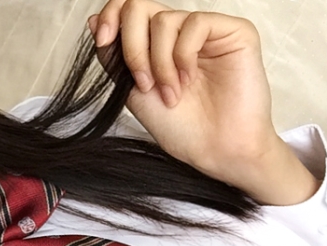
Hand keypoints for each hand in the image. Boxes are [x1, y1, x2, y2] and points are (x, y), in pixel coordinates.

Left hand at [89, 0, 319, 205]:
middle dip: (131, 46)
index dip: (110, 16)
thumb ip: (113, 55)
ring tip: (170, 92)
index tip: (102, 41)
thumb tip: (91, 20)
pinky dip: (183, 55)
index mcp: (156, 43)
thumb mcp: (130, 89)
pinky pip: (195, 23)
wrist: (212, 150)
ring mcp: (207, 31)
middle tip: (142, 83)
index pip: (127, 9)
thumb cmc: (178, 126)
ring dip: (159, 62)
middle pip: (139, 6)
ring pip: (164, 19)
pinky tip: (188, 80)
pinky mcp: (235, 32)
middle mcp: (180, 32)